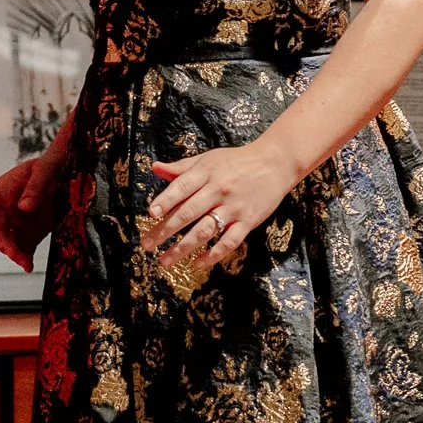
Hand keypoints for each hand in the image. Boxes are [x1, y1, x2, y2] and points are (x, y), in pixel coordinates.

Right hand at [0, 154, 66, 270]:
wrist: (71, 168)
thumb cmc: (54, 163)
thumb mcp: (47, 169)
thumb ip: (35, 187)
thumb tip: (23, 207)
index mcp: (5, 189)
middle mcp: (8, 207)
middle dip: (4, 244)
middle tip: (17, 255)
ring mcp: (20, 220)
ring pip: (9, 241)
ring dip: (14, 254)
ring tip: (26, 264)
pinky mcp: (33, 230)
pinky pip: (24, 246)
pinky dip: (25, 257)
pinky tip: (29, 266)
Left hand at [141, 142, 302, 271]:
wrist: (275, 163)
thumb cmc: (236, 161)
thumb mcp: (208, 159)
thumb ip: (182, 167)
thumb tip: (155, 168)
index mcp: (206, 172)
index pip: (182, 187)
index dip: (166, 200)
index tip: (151, 213)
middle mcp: (219, 189)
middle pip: (188, 212)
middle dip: (165, 230)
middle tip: (147, 245)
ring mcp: (234, 207)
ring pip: (205, 230)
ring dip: (183, 248)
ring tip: (165, 261)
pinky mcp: (248, 221)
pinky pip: (229, 241)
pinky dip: (214, 254)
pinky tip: (198, 263)